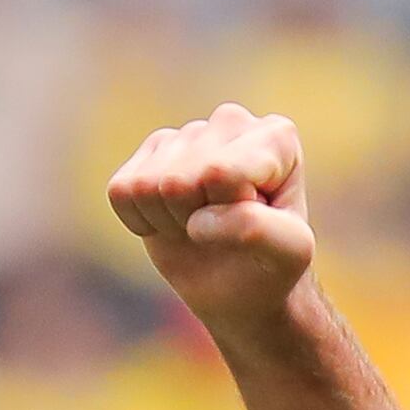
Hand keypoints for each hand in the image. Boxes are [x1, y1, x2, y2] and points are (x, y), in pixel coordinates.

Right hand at [107, 104, 316, 335]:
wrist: (242, 288)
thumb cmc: (271, 265)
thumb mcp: (288, 254)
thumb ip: (257, 230)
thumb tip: (198, 220)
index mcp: (276, 137)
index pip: (221, 174)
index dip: (231, 214)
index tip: (258, 223)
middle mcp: (231, 122)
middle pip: (180, 181)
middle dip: (197, 220)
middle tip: (226, 231)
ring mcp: (186, 135)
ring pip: (149, 186)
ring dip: (171, 222)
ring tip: (203, 227)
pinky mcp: (148, 154)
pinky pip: (122, 191)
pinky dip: (143, 222)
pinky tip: (174, 222)